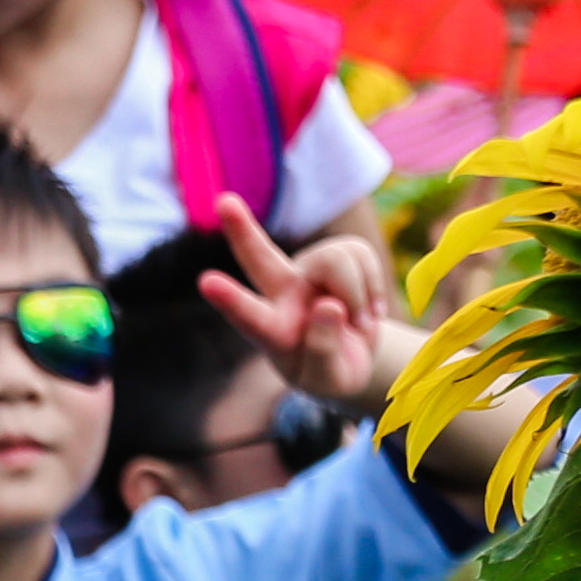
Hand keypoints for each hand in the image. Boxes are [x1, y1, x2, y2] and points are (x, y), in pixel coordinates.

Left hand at [199, 194, 404, 409]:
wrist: (351, 357)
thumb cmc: (331, 373)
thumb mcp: (328, 378)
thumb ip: (324, 350)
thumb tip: (328, 305)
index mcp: (271, 330)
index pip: (249, 316)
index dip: (229, 299)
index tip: (206, 282)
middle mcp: (282, 294)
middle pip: (259, 257)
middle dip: (241, 230)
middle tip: (223, 202)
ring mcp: (308, 270)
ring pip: (337, 260)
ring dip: (359, 295)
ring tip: (360, 325)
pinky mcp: (337, 255)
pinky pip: (360, 254)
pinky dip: (374, 286)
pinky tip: (368, 309)